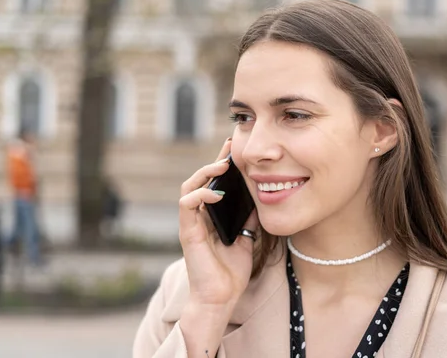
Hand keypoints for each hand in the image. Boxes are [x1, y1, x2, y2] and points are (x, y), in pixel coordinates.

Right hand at [179, 139, 259, 309]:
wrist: (221, 298)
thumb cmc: (231, 272)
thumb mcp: (246, 238)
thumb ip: (248, 219)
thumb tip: (259, 199)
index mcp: (211, 217)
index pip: (213, 185)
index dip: (221, 166)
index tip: (235, 150)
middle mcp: (198, 217)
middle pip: (200, 181)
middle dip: (214, 162)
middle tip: (230, 148)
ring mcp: (191, 224)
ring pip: (189, 187)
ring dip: (205, 173)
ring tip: (222, 165)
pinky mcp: (187, 233)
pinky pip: (187, 205)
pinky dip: (200, 195)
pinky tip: (216, 193)